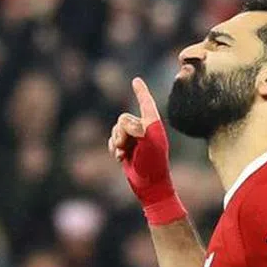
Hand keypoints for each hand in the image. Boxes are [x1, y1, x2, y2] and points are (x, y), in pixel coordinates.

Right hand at [108, 78, 186, 225]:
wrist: (150, 185)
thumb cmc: (153, 164)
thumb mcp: (149, 143)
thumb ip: (138, 128)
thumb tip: (125, 124)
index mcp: (153, 124)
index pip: (146, 103)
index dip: (141, 91)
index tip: (135, 80)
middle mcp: (144, 129)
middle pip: (123, 119)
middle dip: (120, 132)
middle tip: (125, 146)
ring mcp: (135, 138)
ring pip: (116, 129)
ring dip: (116, 141)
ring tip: (124, 154)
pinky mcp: (127, 148)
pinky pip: (113, 140)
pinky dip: (113, 147)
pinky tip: (120, 158)